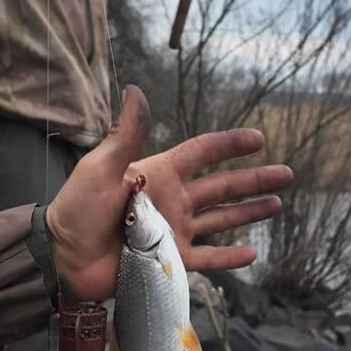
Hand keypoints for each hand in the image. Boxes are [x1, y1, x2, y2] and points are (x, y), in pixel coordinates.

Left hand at [46, 85, 292, 300]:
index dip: (230, 145)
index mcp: (159, 173)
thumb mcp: (100, 168)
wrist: (63, 256)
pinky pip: (207, 258)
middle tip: (286, 175)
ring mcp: (174, 231)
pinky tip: (251, 252)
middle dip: (254, 180)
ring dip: (249, 212)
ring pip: (221, 219)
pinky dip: (229, 257)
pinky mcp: (171, 260)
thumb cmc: (78, 208)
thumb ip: (126, 135)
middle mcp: (173, 200)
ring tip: (277, 204)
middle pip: (222, 186)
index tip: (258, 138)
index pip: (202, 153)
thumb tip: (136, 91)